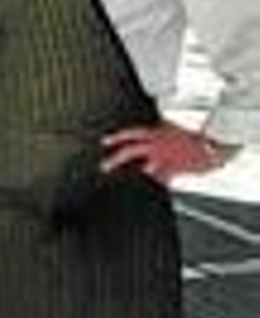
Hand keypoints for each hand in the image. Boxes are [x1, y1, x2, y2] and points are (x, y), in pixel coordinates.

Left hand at [101, 121, 232, 184]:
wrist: (213, 145)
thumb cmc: (194, 140)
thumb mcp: (172, 131)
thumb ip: (158, 136)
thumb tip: (148, 145)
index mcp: (156, 132)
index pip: (130, 133)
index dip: (116, 137)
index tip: (103, 141)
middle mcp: (157, 144)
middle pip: (129, 151)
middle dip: (114, 159)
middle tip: (103, 167)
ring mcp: (164, 158)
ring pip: (144, 168)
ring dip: (139, 175)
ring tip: (132, 183)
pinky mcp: (174, 170)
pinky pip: (162, 179)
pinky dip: (158, 182)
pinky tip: (157, 186)